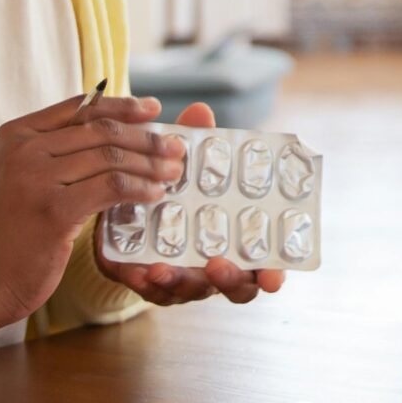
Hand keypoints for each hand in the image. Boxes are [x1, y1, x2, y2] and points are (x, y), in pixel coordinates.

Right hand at [0, 89, 186, 340]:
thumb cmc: (4, 232)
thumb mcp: (18, 177)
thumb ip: (53, 152)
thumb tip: (109, 133)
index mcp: (16, 134)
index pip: (81, 108)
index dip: (123, 106)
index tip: (154, 109)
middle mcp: (24, 148)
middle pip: (101, 130)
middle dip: (146, 136)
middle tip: (176, 146)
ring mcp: (36, 178)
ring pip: (111, 157)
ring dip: (150, 163)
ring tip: (173, 171)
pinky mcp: (53, 210)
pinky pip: (111, 188)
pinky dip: (140, 189)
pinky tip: (156, 195)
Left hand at [91, 101, 285, 308]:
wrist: (128, 213)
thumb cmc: (176, 192)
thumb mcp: (188, 168)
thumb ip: (197, 145)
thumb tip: (200, 111)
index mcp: (236, 241)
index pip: (262, 265)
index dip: (272, 274)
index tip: (273, 279)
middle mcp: (215, 266)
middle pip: (233, 287)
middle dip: (228, 280)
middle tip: (217, 265)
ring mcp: (183, 278)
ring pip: (188, 290)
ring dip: (177, 281)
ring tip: (161, 267)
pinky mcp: (149, 281)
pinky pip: (149, 290)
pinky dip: (143, 282)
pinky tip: (135, 270)